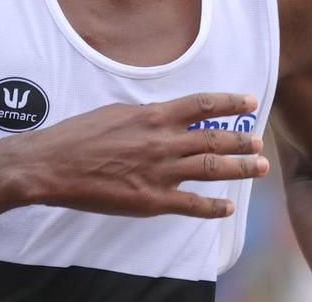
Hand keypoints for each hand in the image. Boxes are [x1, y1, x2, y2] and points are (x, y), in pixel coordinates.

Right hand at [19, 92, 267, 217]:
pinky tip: (227, 208)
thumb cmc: (77, 136)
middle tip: (259, 142)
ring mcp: (159, 172)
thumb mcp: (114, 113)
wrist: (52, 165)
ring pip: (210, 169)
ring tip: (259, 167)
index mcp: (152, 116)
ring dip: (239, 168)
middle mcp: (161, 141)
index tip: (249, 102)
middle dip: (241, 140)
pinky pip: (191, 205)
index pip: (201, 105)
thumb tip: (164, 118)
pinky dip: (212, 208)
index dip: (229, 103)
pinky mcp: (151, 200)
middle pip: (213, 138)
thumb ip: (144, 117)